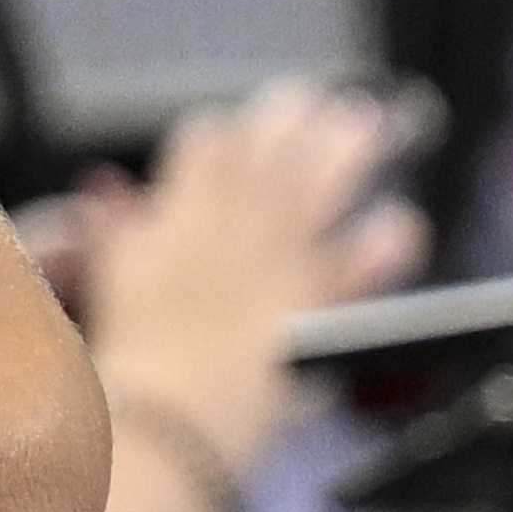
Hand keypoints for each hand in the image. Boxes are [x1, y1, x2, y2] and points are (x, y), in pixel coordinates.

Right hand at [78, 81, 427, 464]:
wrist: (167, 413)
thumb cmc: (128, 360)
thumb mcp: (106, 281)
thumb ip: (114, 232)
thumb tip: (108, 191)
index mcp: (176, 222)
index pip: (204, 150)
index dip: (223, 135)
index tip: (234, 127)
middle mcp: (231, 232)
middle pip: (267, 158)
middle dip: (290, 123)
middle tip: (317, 98)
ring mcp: (276, 268)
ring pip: (315, 193)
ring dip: (342, 155)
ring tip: (368, 123)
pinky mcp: (312, 310)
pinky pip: (358, 269)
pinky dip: (383, 246)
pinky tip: (406, 223)